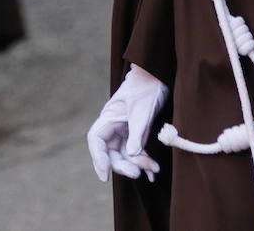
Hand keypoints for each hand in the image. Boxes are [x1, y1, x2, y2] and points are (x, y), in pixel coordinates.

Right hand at [86, 64, 167, 182]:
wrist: (157, 77)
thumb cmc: (146, 88)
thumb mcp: (142, 111)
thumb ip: (136, 133)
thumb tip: (130, 154)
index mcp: (108, 117)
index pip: (96, 140)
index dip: (98, 159)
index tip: (104, 176)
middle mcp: (113, 126)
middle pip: (110, 153)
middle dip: (122, 166)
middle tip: (137, 173)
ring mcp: (124, 131)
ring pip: (124, 156)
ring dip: (138, 164)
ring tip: (154, 168)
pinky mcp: (135, 135)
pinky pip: (135, 153)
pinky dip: (143, 162)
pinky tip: (153, 171)